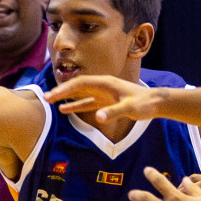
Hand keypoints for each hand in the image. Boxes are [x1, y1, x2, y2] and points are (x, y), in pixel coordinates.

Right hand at [44, 74, 159, 123]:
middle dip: (60, 91)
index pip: (80, 83)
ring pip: (80, 94)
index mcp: (105, 83)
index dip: (65, 89)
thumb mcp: (130, 108)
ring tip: (49, 102)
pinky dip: (75, 105)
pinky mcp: (105, 102)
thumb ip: (113, 112)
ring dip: (65, 98)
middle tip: (45, 98)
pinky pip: (86, 103)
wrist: (155, 103)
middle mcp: (101, 85)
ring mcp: (102, 93)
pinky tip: (64, 110)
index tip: (52, 95)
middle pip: (77, 87)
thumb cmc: (144, 104)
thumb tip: (97, 117)